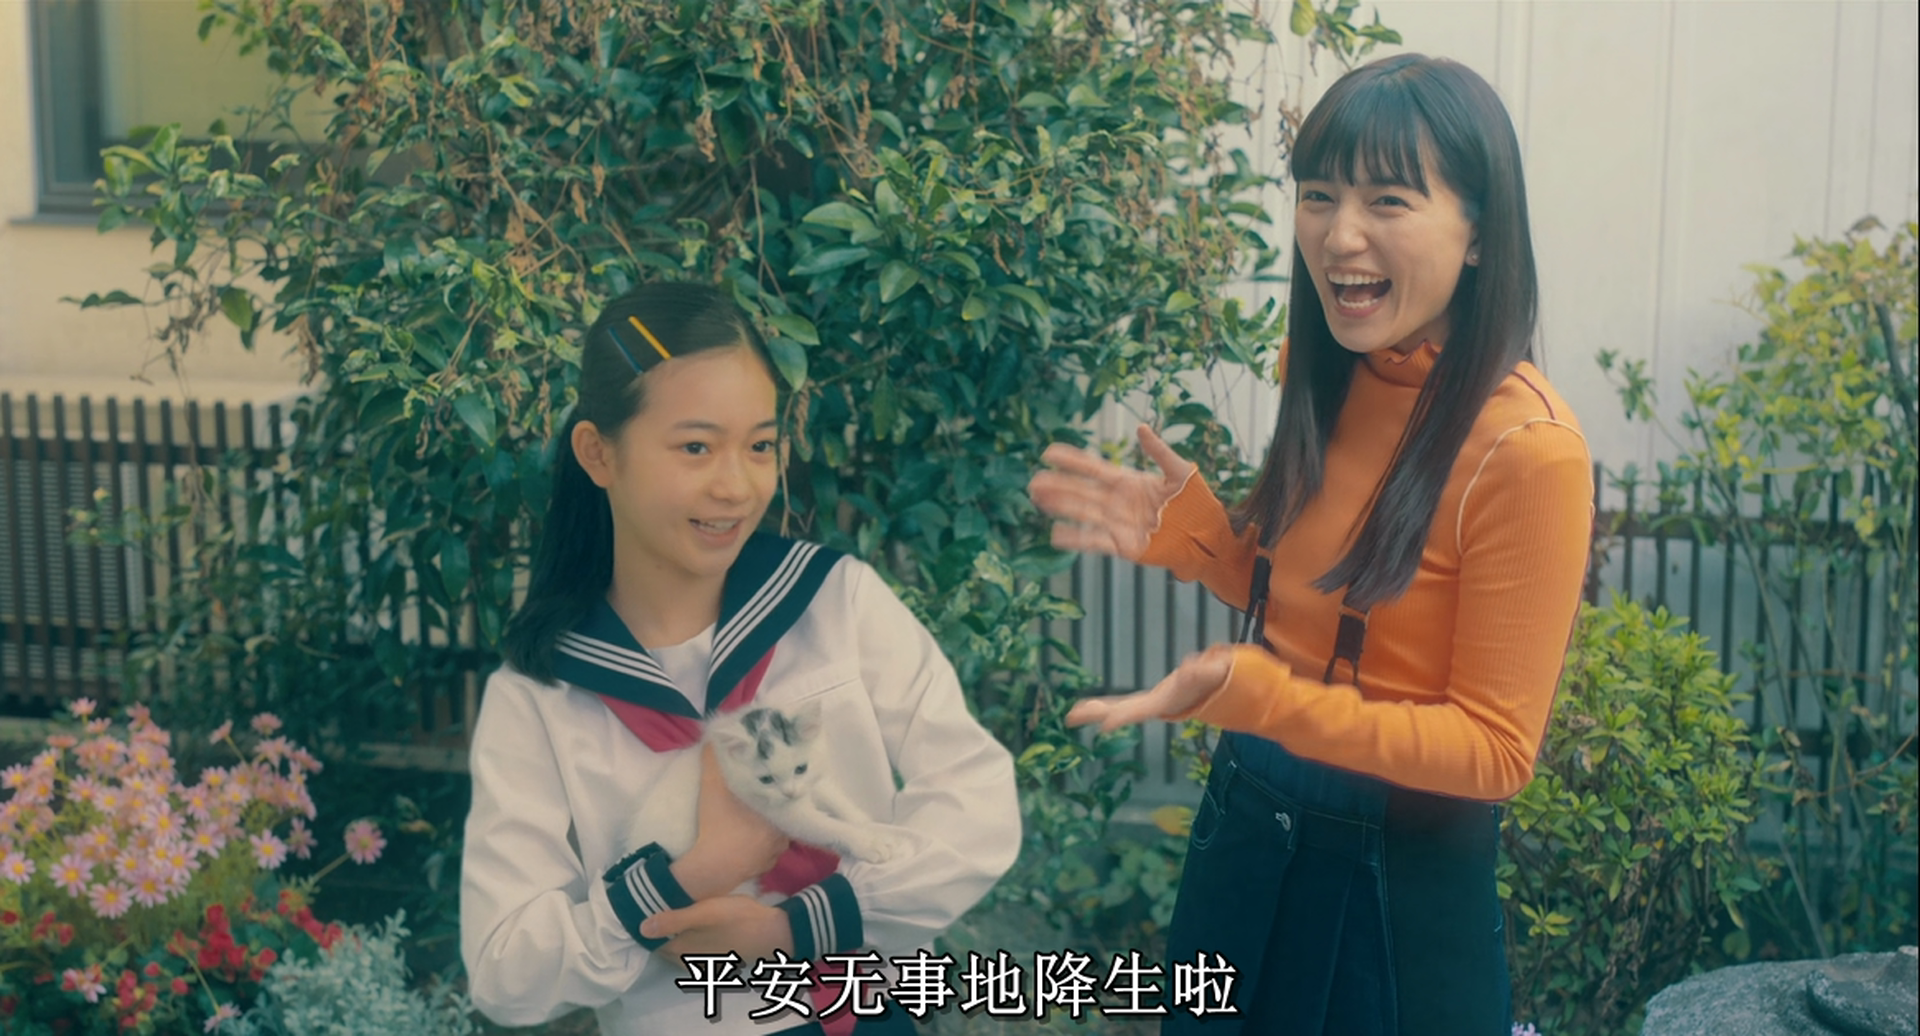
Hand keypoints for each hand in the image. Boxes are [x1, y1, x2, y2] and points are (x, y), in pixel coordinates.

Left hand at [642, 896, 793, 965]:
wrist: (772, 932)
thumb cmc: (737, 919)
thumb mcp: (704, 913)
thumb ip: (673, 920)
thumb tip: (640, 928)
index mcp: (681, 949)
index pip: (652, 941)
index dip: (646, 925)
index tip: (642, 905)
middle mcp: (688, 958)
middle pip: (664, 945)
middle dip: (658, 929)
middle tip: (656, 902)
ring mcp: (704, 959)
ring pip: (679, 946)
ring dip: (674, 932)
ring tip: (673, 908)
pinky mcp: (716, 955)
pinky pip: (693, 947)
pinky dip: (688, 936)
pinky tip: (694, 921)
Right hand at [671, 745, 789, 900]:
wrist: (709, 869)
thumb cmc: (716, 826)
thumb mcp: (712, 790)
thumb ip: (714, 763)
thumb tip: (713, 740)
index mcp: (776, 815)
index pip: (785, 801)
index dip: (778, 794)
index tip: (770, 787)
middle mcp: (781, 837)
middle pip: (781, 819)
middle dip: (771, 812)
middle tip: (758, 804)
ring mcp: (773, 856)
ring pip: (776, 838)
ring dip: (767, 832)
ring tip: (752, 823)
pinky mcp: (763, 870)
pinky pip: (767, 855)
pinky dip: (760, 849)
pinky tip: (746, 843)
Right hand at [1028, 423, 1195, 560]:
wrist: (1207, 537)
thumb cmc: (1197, 504)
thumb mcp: (1181, 472)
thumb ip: (1160, 452)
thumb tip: (1140, 428)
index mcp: (1128, 481)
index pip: (1093, 468)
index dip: (1072, 461)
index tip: (1049, 453)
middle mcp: (1117, 502)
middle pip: (1081, 491)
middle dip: (1058, 485)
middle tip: (1034, 481)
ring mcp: (1117, 524)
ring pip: (1083, 513)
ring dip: (1060, 507)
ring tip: (1038, 500)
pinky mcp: (1122, 546)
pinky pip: (1094, 541)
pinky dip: (1075, 538)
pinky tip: (1055, 534)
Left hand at [1066, 644, 1234, 732]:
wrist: (1206, 692)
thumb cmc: (1208, 679)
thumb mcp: (1209, 672)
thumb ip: (1204, 668)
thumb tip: (1190, 663)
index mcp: (1163, 703)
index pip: (1139, 711)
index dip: (1121, 717)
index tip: (1103, 726)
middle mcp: (1149, 708)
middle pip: (1120, 712)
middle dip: (1098, 714)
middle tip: (1073, 717)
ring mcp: (1142, 705)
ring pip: (1113, 710)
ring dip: (1092, 712)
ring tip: (1070, 716)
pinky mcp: (1138, 702)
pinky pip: (1114, 704)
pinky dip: (1096, 706)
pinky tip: (1079, 708)